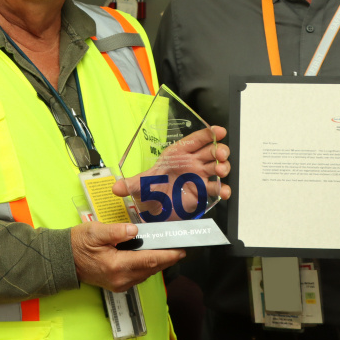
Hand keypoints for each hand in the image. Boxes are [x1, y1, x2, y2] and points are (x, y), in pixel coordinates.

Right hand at [71, 221, 184, 291]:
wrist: (63, 260)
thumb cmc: (78, 243)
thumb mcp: (95, 231)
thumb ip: (116, 231)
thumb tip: (134, 230)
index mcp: (117, 265)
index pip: (149, 260)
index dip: (168, 256)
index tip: (181, 250)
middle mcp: (121, 279)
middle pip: (151, 269)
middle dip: (166, 259)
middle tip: (177, 248)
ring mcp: (119, 284)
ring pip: (146, 275)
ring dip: (157, 264)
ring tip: (166, 251)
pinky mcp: (117, 285)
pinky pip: (138, 277)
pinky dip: (146, 268)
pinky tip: (148, 258)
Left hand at [114, 125, 230, 219]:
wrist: (155, 208)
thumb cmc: (150, 189)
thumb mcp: (140, 185)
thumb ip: (131, 185)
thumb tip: (117, 187)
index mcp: (178, 154)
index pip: (195, 139)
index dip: (208, 134)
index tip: (218, 131)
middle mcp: (191, 162)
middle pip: (211, 150)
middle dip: (219, 150)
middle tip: (220, 155)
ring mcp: (199, 176)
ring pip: (217, 166)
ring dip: (223, 166)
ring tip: (220, 171)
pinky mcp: (204, 191)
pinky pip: (216, 187)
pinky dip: (223, 189)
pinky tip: (223, 192)